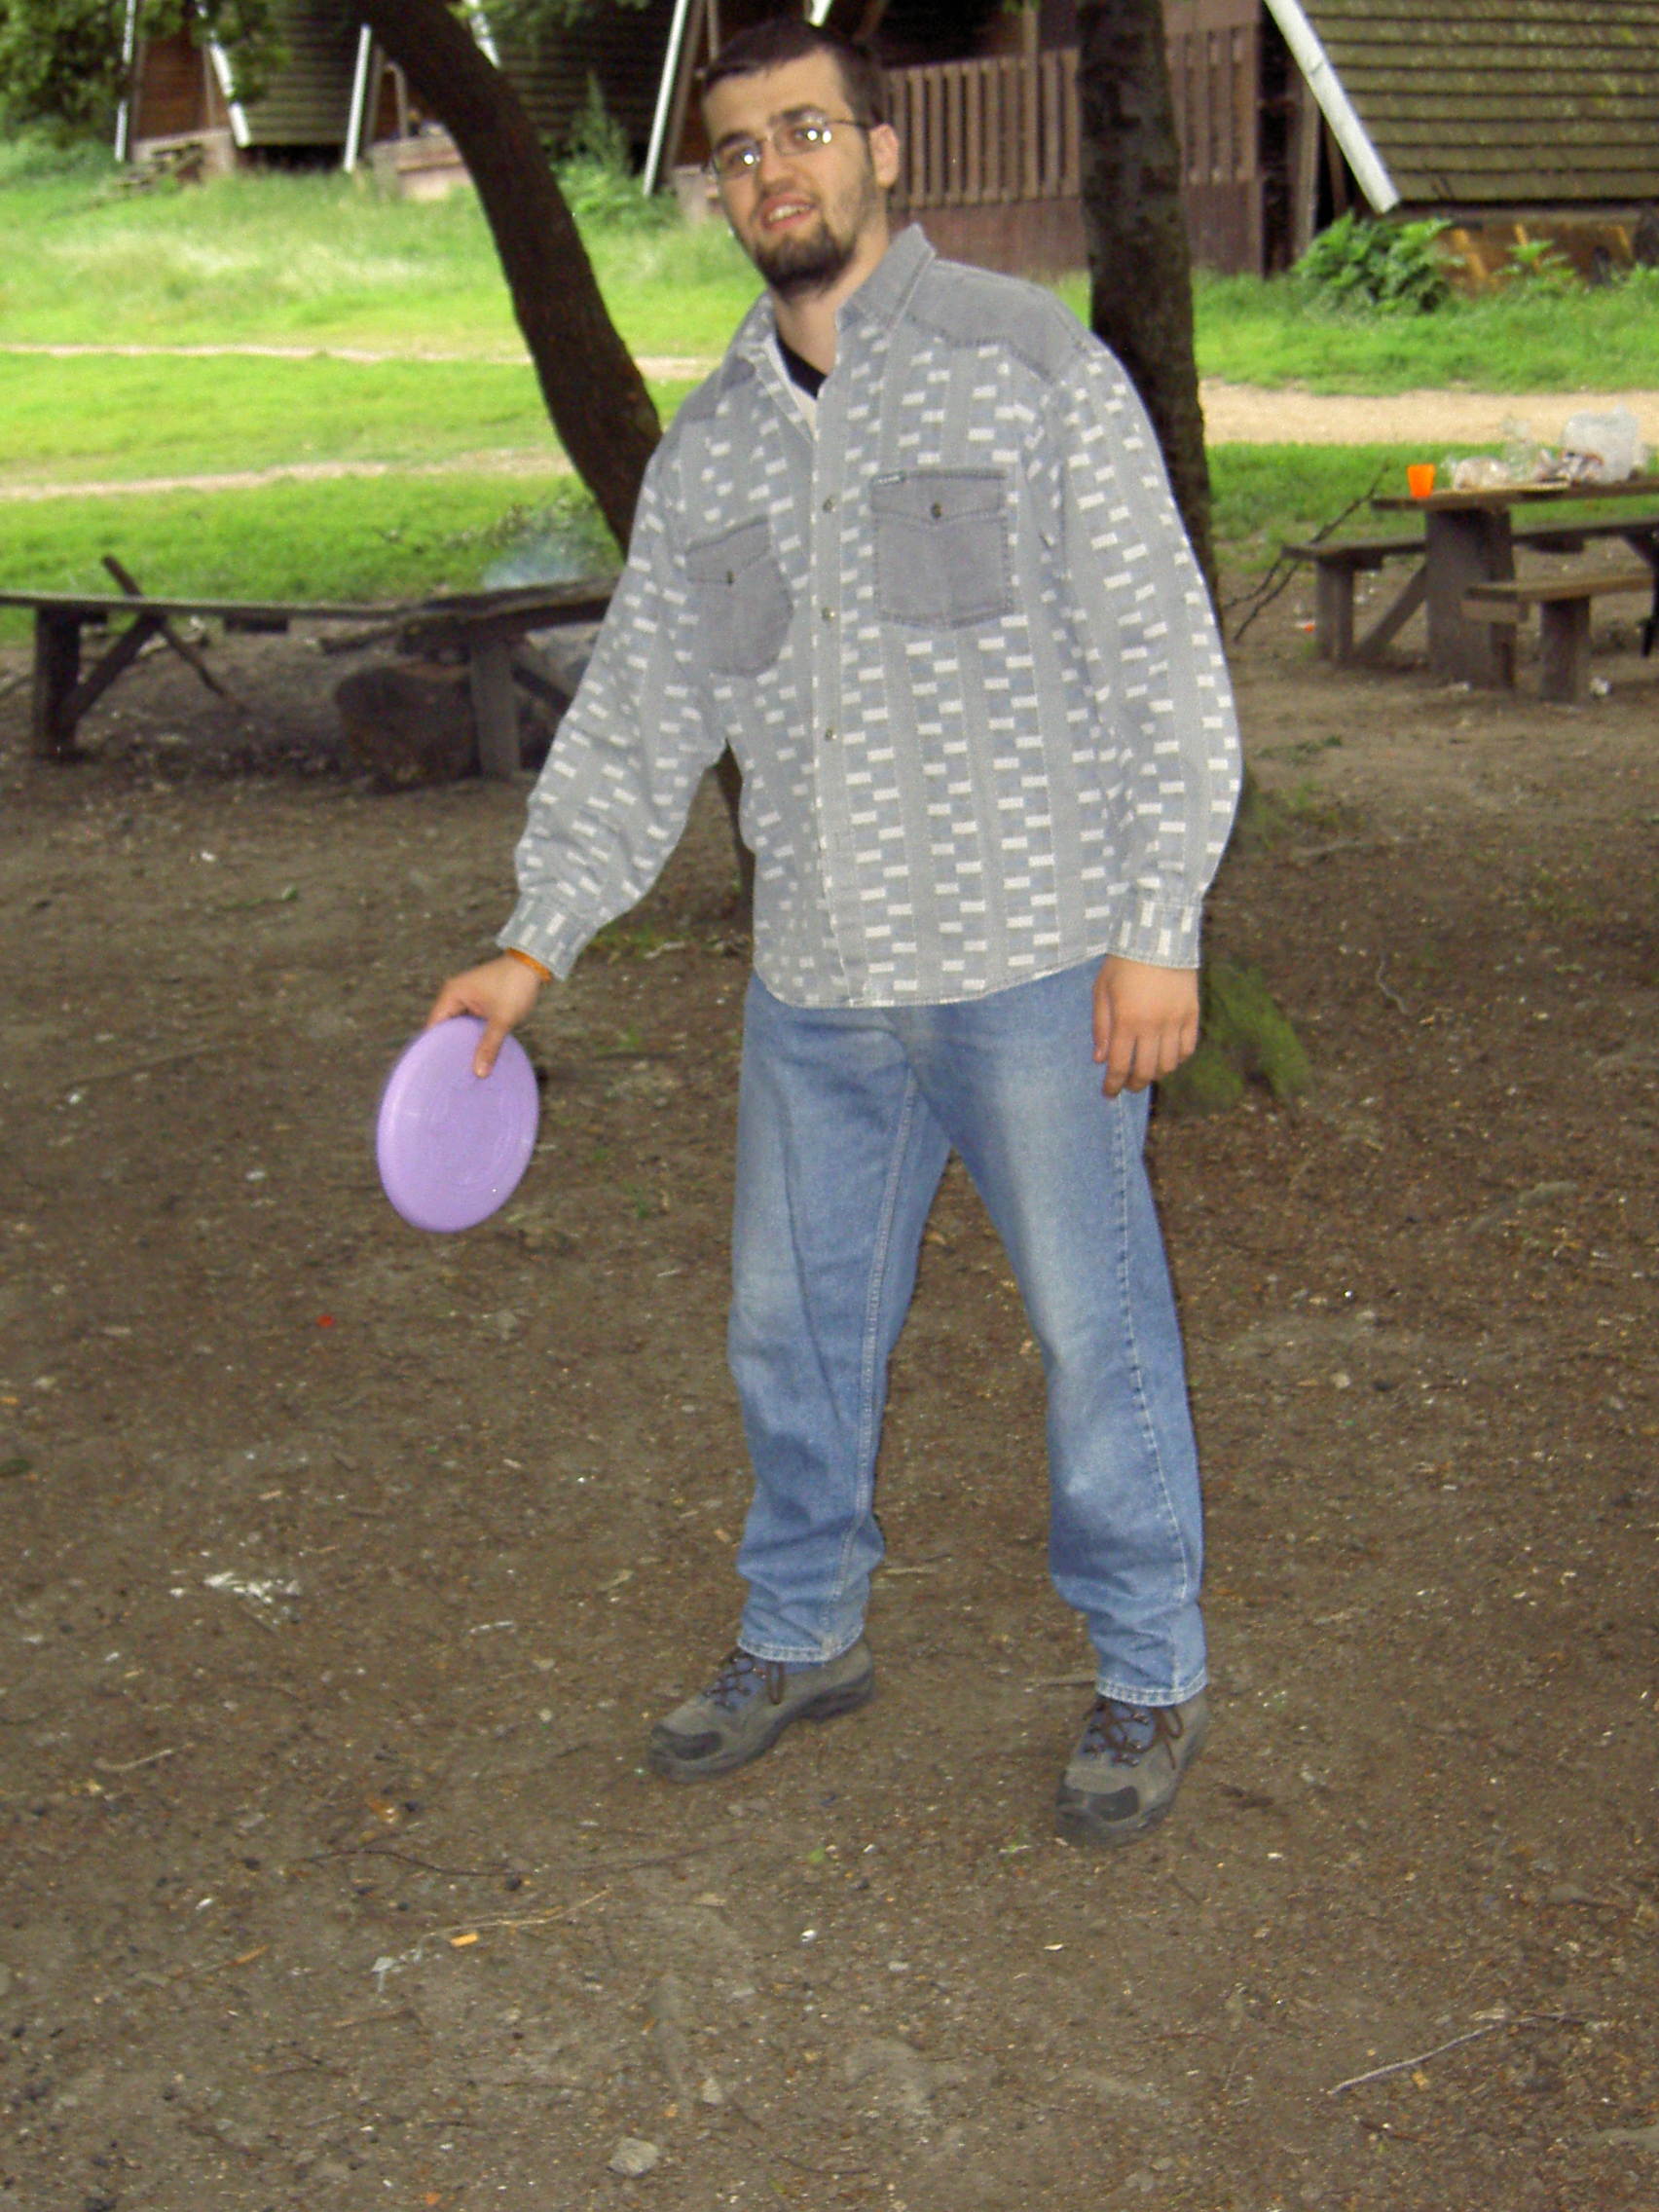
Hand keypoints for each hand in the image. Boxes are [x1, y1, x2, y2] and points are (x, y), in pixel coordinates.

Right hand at [426, 954, 543, 1077]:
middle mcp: (453, 994)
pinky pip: (468, 1022)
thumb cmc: (515, 986)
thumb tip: (479, 1072)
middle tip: (449, 1073)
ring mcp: (465, 997)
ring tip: (461, 1067)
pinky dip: (471, 1035)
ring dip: (461, 1041)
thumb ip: (489, 1046)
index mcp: (452, 994)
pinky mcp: (477, 1001)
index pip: (433, 1025)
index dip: (433, 1047)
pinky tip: (475, 1052)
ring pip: (458, 1026)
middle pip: (444, 1027)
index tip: (436, 1069)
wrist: (533, 965)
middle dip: (448, 1047)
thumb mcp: (502, 1019)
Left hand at [1091, 956, 1198, 1096]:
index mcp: (1127, 1021)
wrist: (1158, 937)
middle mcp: (1153, 1026)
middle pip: (1146, 1070)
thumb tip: (1100, 1059)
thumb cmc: (1123, 963)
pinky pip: (1188, 1048)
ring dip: (1156, 1074)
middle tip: (1128, 1085)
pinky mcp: (1192, 1014)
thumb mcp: (1101, 991)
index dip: (1113, 1085)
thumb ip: (1101, 1027)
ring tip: (1147, 1072)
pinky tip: (1168, 1058)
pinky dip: (1178, 1059)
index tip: (1109, 1093)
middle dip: (1134, 1084)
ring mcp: (1175, 1021)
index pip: (1120, 1065)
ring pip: (1169, 1064)